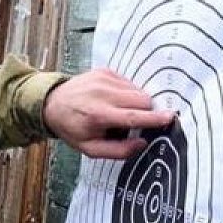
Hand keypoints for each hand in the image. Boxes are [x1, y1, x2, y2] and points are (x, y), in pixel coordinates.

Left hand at [42, 69, 174, 158]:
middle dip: (145, 112)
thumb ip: (118, 151)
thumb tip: (143, 143)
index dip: (154, 118)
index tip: (170, 118)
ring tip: (117, 111)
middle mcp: (102, 94)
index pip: (133, 117)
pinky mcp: (105, 71)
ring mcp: (103, 79)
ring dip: (135, 103)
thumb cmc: (73, 128)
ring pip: (138, 91)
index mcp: (98, 116)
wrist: (52, 103)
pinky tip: (112, 100)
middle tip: (131, 121)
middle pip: (142, 101)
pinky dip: (127, 93)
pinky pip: (129, 83)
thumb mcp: (90, 149)